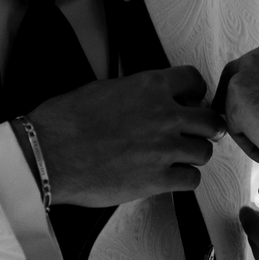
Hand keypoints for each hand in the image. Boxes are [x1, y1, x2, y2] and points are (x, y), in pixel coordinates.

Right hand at [24, 66, 223, 206]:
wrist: (48, 155)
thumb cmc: (64, 122)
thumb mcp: (103, 89)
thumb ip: (135, 93)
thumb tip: (145, 100)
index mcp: (150, 86)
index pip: (194, 80)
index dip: (195, 92)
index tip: (192, 100)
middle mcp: (165, 115)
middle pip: (210, 121)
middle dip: (205, 128)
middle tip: (196, 133)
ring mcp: (164, 148)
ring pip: (204, 152)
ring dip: (193, 155)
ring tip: (178, 158)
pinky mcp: (158, 179)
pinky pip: (192, 179)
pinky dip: (184, 179)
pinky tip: (170, 177)